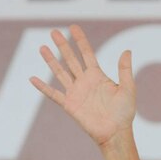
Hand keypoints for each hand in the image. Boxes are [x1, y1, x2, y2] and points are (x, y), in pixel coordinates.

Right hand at [29, 25, 135, 148]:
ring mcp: (75, 92)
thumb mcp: (128, 88)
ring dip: (51, 61)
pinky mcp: (69, 105)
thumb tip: (126, 50)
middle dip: (62, 45)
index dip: (80, 40)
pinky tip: (32, 79)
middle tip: (54, 31)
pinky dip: (43, 87)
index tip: (73, 27)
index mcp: (98, 75)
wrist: (115, 132)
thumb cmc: (124, 112)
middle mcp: (84, 81)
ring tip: (42, 48)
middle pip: (71, 59)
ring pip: (60, 72)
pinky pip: (53, 94)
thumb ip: (125, 70)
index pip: (87, 53)